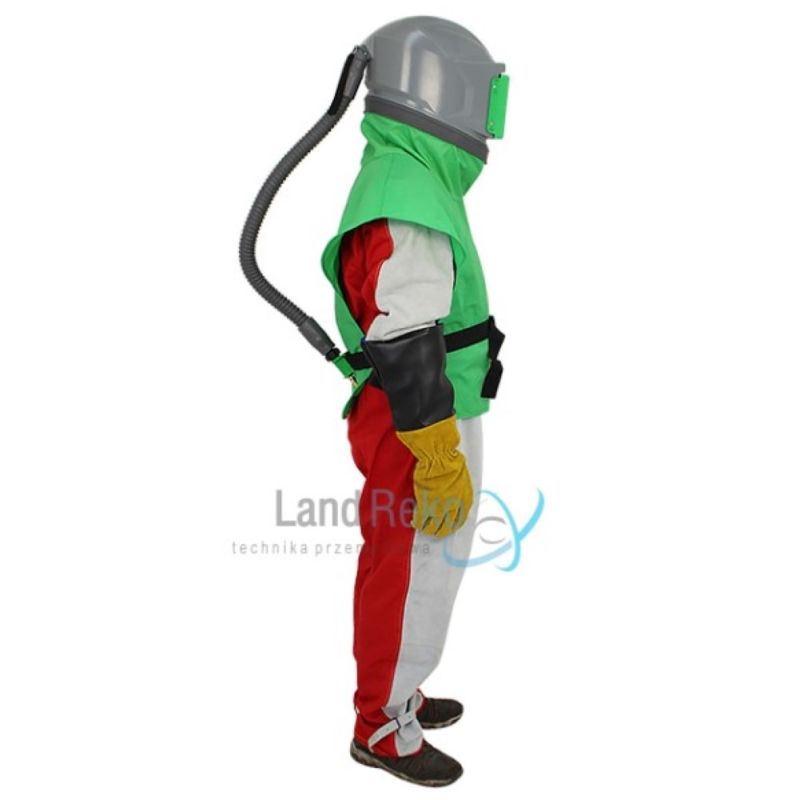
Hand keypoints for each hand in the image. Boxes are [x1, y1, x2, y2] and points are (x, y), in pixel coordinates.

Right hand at [397, 415, 473, 536]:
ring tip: (424, 528)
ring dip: (428, 529)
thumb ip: (458, 490)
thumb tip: (453, 493)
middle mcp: (454, 507)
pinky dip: (418, 522)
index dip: (453, 524)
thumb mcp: (461, 477)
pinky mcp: (426, 505)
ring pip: (434, 527)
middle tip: (436, 531)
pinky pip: (421, 520)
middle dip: (441, 530)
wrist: (439, 457)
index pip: (460, 519)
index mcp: (465, 500)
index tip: (449, 526)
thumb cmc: (450, 460)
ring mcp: (440, 508)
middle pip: (448, 527)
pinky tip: (415, 522)